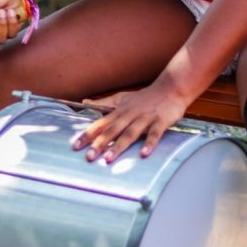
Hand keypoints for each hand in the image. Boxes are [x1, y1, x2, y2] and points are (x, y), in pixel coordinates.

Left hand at [73, 83, 187, 162]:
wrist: (171, 87)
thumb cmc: (145, 97)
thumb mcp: (122, 98)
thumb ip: (104, 103)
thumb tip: (85, 102)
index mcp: (120, 111)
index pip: (100, 124)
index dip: (88, 135)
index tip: (76, 146)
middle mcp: (130, 115)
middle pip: (112, 130)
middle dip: (100, 143)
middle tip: (89, 157)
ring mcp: (145, 118)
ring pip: (130, 133)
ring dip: (119, 146)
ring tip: (108, 158)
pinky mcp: (160, 121)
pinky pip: (154, 134)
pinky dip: (149, 143)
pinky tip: (143, 154)